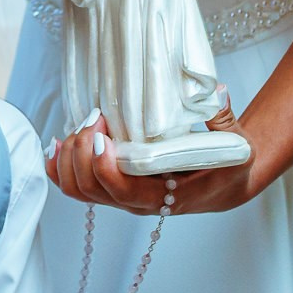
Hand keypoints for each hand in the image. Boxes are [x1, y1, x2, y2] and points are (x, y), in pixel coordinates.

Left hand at [46, 95, 265, 215]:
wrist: (225, 183)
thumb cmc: (228, 166)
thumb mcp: (235, 145)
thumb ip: (224, 119)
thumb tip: (217, 92)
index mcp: (167, 196)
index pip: (124, 191)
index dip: (105, 168)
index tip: (103, 136)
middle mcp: (138, 200)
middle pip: (92, 190)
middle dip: (82, 153)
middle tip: (94, 119)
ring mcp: (123, 196)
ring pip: (79, 189)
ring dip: (68, 158)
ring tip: (77, 127)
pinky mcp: (114, 186)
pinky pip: (77, 186)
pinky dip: (60, 167)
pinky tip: (57, 144)